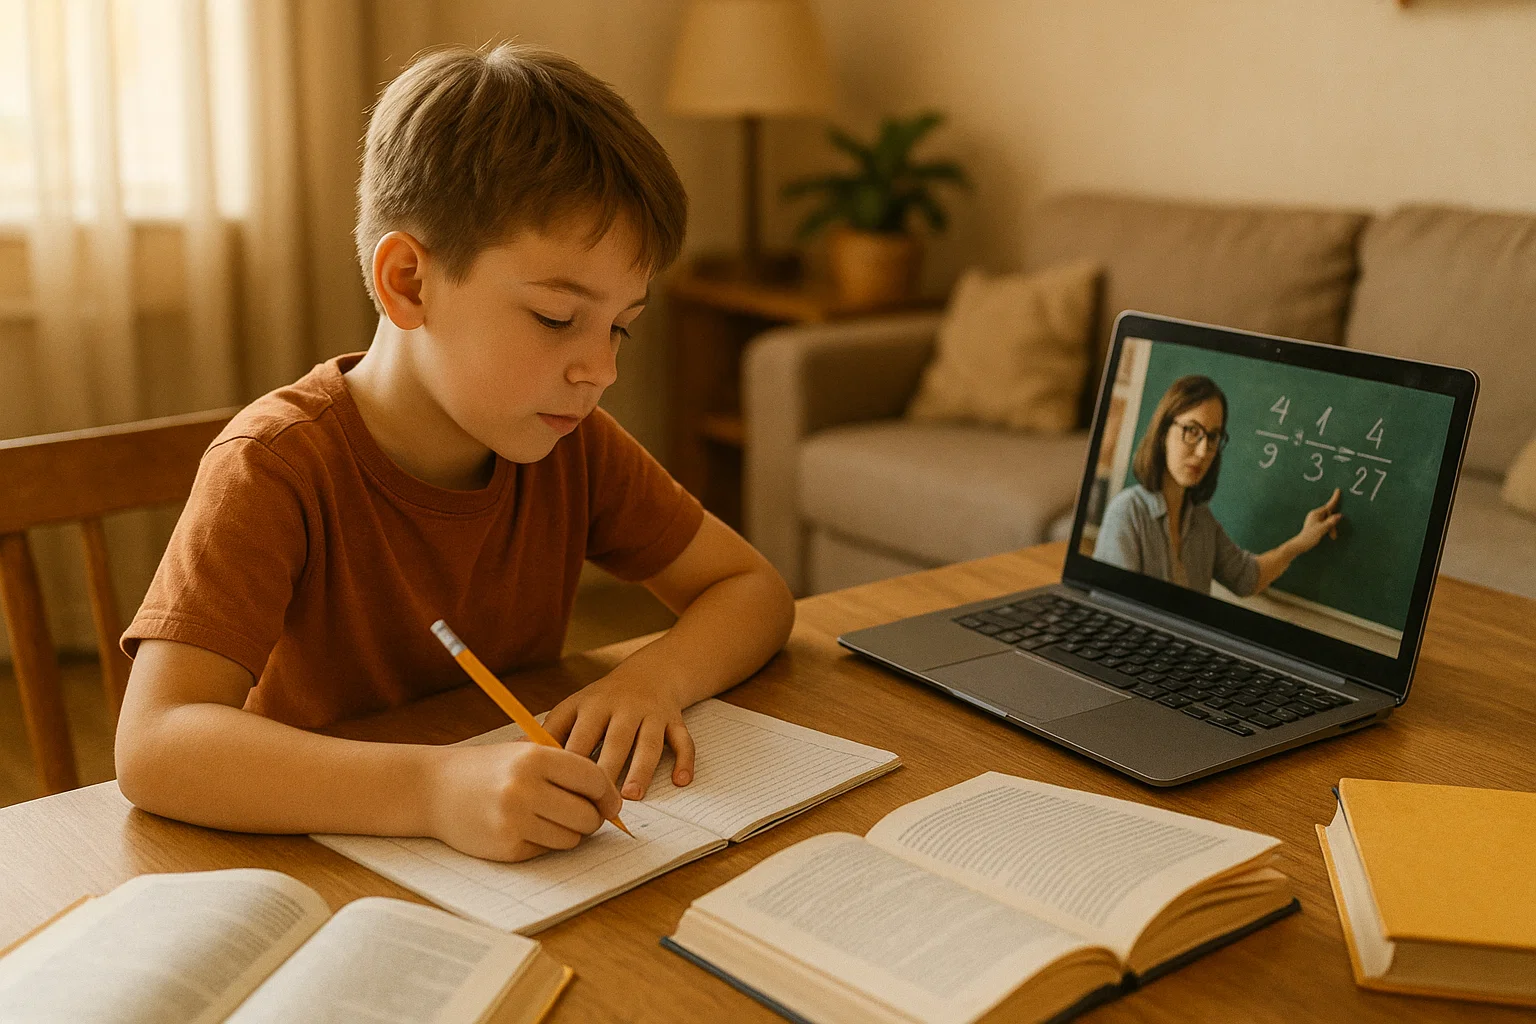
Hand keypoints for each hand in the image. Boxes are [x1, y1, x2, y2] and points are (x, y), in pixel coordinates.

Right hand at [427, 741, 620, 861]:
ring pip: (571, 838)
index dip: (608, 794)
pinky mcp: (505, 847)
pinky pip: (546, 851)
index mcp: (535, 758)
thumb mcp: (524, 752)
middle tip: (583, 815)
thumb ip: (566, 769)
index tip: (611, 803)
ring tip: (549, 819)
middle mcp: (525, 788)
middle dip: (592, 818)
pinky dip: (543, 843)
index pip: (593, 779)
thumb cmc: (487, 769)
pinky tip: (524, 828)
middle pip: (588, 815)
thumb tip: (611, 798)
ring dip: (569, 833)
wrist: (432, 789)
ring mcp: (514, 820)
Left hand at [544, 667, 695, 800]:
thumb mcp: (574, 706)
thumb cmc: (604, 699)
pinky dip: (684, 761)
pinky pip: (683, 741)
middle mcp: (624, 708)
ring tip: (632, 796)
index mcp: (594, 706)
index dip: (573, 765)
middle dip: (607, 770)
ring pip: (649, 742)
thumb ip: (548, 731)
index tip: (563, 793)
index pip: (581, 736)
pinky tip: (680, 782)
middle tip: (597, 804)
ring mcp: (651, 714)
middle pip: (616, 740)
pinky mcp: (675, 720)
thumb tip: (510, 753)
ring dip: (642, 768)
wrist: (651, 672)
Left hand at [1294, 487, 1343, 551]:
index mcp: (1316, 513)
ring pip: (1329, 520)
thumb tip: (1339, 515)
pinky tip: (1330, 536)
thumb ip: (1330, 522)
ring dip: (1332, 528)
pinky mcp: (1316, 524)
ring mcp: (1315, 519)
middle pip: (1329, 515)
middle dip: (1333, 524)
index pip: (1328, 506)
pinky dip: (1329, 529)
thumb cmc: (1309, 536)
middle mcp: (1315, 515)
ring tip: (1332, 537)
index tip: (1338, 490)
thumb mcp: (1322, 529)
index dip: (1334, 498)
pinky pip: (1326, 524)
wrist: (1301, 544)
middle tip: (1334, 535)